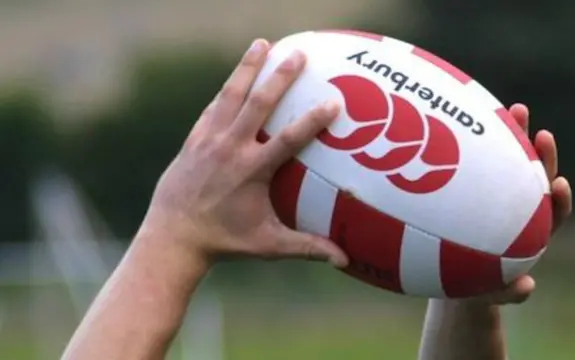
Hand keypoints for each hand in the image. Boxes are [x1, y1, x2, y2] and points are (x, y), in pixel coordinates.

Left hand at [138, 39, 347, 266]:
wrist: (172, 236)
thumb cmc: (224, 241)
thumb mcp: (267, 245)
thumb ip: (306, 247)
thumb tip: (344, 260)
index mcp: (251, 171)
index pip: (289, 139)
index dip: (312, 119)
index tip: (333, 100)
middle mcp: (230, 149)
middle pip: (258, 104)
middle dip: (280, 76)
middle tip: (299, 54)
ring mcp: (209, 141)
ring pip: (230, 96)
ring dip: (247, 68)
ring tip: (262, 44)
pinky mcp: (194, 140)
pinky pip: (212, 108)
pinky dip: (226, 91)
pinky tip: (236, 78)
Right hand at [464, 103, 572, 304]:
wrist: (453, 281)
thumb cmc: (475, 289)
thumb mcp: (488, 295)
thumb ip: (505, 294)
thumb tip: (526, 289)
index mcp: (529, 235)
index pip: (552, 215)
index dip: (558, 199)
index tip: (558, 183)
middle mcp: (518, 213)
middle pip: (535, 180)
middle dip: (541, 156)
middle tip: (541, 132)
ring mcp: (496, 200)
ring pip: (508, 166)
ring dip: (511, 138)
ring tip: (512, 109)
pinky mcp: (474, 191)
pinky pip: (477, 166)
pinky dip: (474, 147)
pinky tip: (459, 125)